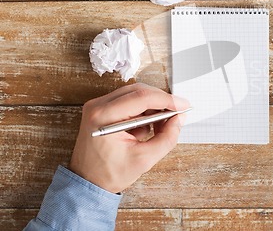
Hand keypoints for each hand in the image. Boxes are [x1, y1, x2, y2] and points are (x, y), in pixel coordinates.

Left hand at [69, 83, 189, 192]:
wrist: (87, 182)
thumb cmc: (108, 174)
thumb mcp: (144, 159)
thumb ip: (166, 138)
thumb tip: (179, 119)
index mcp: (103, 117)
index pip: (142, 97)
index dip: (167, 100)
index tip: (183, 105)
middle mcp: (98, 106)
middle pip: (139, 91)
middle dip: (161, 101)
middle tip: (177, 114)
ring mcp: (98, 106)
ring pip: (135, 94)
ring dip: (153, 106)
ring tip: (161, 126)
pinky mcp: (103, 109)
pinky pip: (129, 101)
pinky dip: (143, 110)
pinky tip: (148, 127)